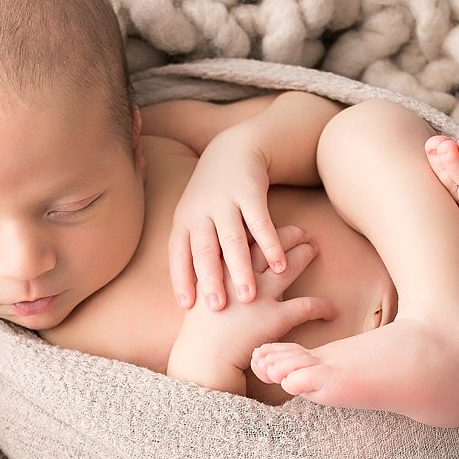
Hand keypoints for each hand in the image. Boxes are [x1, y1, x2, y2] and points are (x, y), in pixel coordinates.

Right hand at [166, 226, 334, 393]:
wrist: (203, 359)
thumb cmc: (200, 331)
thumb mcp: (199, 295)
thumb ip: (212, 278)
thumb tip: (220, 267)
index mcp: (221, 266)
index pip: (247, 237)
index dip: (263, 228)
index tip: (272, 224)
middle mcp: (241, 275)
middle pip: (271, 244)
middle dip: (291, 234)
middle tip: (303, 233)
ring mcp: (260, 295)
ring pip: (290, 265)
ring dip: (306, 254)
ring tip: (315, 250)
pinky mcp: (275, 317)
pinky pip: (307, 306)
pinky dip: (322, 307)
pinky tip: (331, 310)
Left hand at [168, 133, 287, 312]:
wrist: (233, 150)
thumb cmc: (213, 196)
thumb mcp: (196, 217)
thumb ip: (196, 249)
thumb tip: (196, 292)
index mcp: (184, 220)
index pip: (179, 254)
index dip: (182, 279)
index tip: (187, 307)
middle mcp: (201, 211)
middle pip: (205, 250)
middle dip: (211, 280)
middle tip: (218, 308)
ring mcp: (225, 201)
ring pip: (232, 239)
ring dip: (240, 269)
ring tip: (248, 296)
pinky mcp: (249, 193)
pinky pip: (260, 222)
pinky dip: (270, 244)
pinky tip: (279, 265)